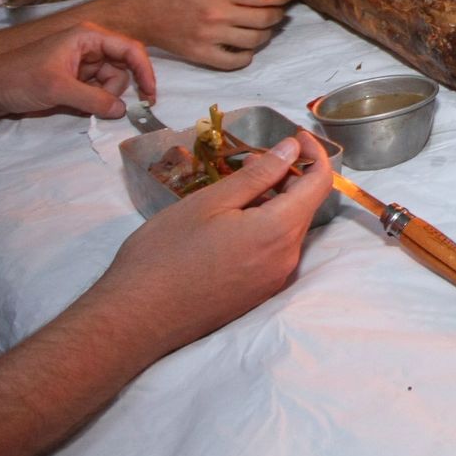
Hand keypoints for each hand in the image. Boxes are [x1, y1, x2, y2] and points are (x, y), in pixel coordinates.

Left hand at [0, 23, 155, 118]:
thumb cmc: (19, 79)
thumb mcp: (58, 89)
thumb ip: (94, 99)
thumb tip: (123, 111)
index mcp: (88, 37)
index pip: (130, 49)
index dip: (145, 71)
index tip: (150, 96)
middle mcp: (89, 47)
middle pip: (122, 68)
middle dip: (116, 89)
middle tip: (99, 105)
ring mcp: (81, 64)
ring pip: (110, 83)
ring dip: (101, 98)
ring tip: (75, 104)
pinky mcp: (74, 80)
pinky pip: (96, 91)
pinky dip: (91, 102)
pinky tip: (72, 106)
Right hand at [81, 130, 331, 358]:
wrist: (135, 318)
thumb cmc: (165, 253)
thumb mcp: (210, 202)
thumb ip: (257, 175)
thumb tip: (291, 149)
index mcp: (278, 231)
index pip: (320, 183)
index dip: (313, 153)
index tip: (294, 136)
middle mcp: (286, 259)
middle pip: (305, 206)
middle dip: (287, 176)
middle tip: (249, 160)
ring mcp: (273, 280)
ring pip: (288, 228)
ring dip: (273, 202)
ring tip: (234, 189)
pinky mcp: (258, 294)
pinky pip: (274, 250)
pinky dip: (264, 226)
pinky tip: (231, 220)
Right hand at [92, 0, 290, 69]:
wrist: (143, 13)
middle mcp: (216, 15)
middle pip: (263, 19)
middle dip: (277, 15)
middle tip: (279, 12)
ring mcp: (210, 37)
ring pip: (254, 40)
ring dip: (266, 35)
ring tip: (265, 28)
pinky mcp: (201, 55)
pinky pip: (235, 61)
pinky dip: (247, 56)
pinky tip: (247, 47)